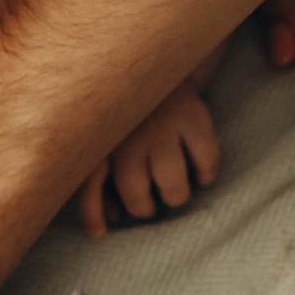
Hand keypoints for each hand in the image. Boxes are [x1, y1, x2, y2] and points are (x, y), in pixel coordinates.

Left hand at [79, 81, 220, 236]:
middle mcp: (128, 131)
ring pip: (173, 186)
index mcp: (100, 135)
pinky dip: (205, 176)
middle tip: (148, 202)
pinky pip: (205, 164)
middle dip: (143, 207)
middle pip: (136, 195)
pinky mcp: (193, 116)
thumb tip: (104, 225)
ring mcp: (162, 124)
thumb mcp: (103, 139)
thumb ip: (96, 181)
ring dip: (176, 196)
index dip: (91, 213)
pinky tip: (199, 173)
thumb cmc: (126, 113)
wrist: (157, 59)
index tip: (98, 234)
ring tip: (173, 189)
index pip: (89, 182)